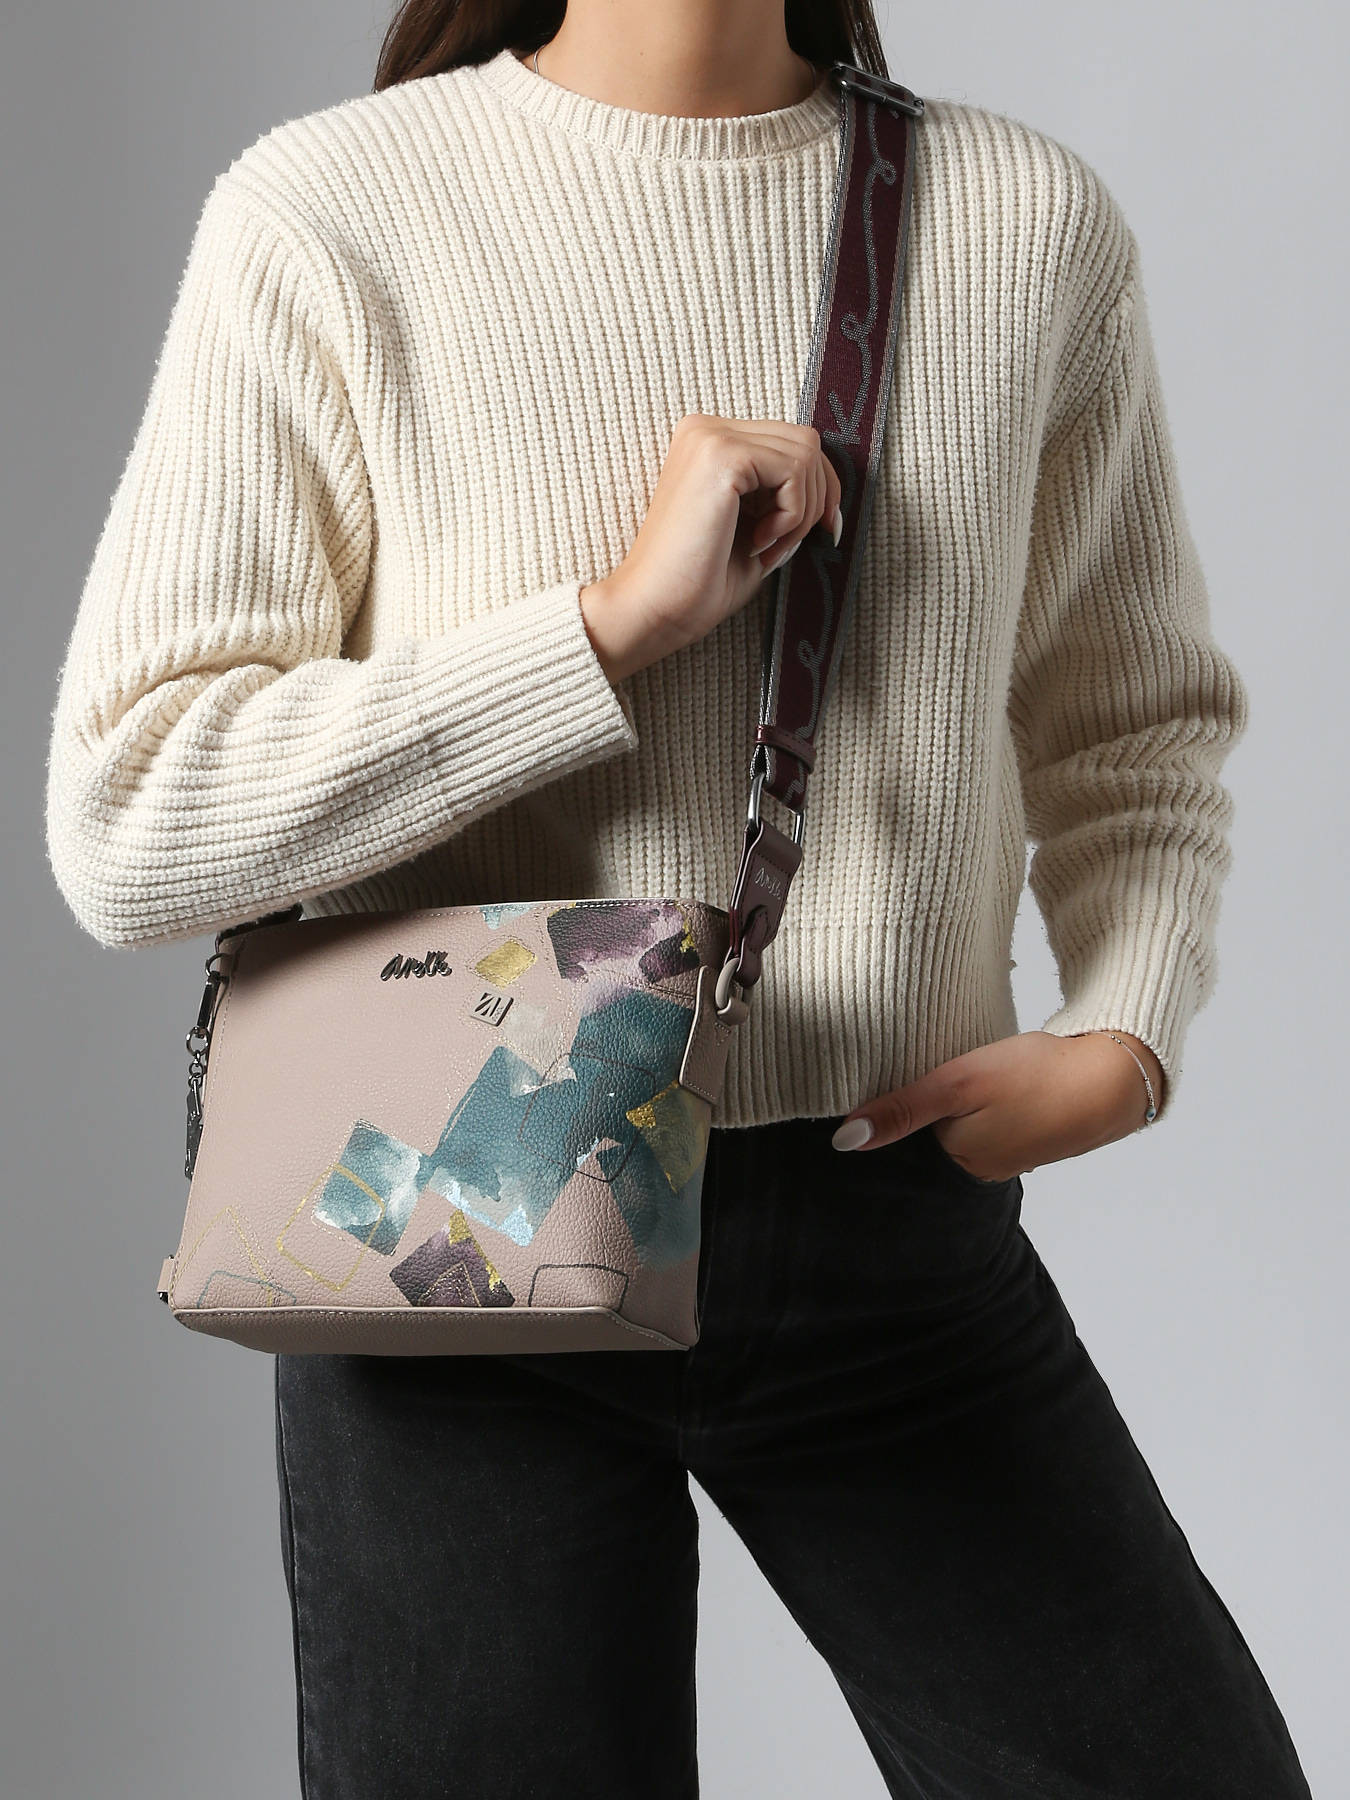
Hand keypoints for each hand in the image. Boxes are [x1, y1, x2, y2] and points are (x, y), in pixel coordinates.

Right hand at [578, 412, 843, 684]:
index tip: (823, 532)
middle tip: (782, 548)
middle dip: (815, 500)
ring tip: (764, 548)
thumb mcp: (757, 530)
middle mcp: (706, 427)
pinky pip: (794, 470)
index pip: (792, 441)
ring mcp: (712, 436)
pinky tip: (757, 542)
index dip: (819, 488)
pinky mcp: (722, 454)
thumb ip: (786, 500)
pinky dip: (791, 515)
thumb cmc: (698, 583)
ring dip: (800, 512)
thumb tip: (833, 492)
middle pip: (805, 440)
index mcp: (709, 441)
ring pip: (806, 453)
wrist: (653, 610)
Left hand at [830, 1030, 1166, 1181]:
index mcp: (959, 1163)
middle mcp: (982, 1170)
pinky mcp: (1032, 1137)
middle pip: (934, 1136)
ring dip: (961, 1105)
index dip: (899, 1109)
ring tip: (970, 1076)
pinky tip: (996, 1084)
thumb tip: (843, 1141)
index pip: (907, 1139)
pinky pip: (994, 1122)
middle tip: (938, 1069)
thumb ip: (902, 1109)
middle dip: (929, 1110)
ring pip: (964, 1127)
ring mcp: (1010, 1156)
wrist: (1114, 1076)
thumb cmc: (1035, 1077)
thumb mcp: (957, 1084)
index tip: (901, 1080)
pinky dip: (989, 1104)